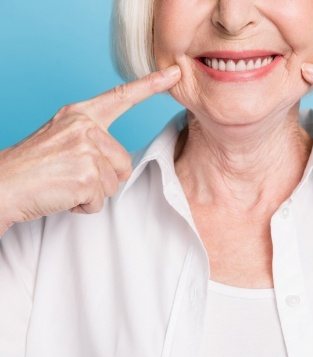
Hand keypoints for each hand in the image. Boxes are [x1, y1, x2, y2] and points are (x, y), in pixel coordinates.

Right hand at [0, 65, 180, 228]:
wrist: (2, 185)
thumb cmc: (32, 166)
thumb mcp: (61, 139)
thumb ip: (92, 140)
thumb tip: (117, 161)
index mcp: (80, 114)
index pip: (121, 96)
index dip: (150, 85)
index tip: (174, 73)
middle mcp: (86, 127)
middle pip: (123, 162)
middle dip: (103, 178)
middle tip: (70, 175)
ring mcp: (87, 150)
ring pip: (113, 183)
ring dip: (92, 192)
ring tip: (64, 184)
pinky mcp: (86, 176)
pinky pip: (100, 201)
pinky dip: (83, 206)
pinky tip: (62, 195)